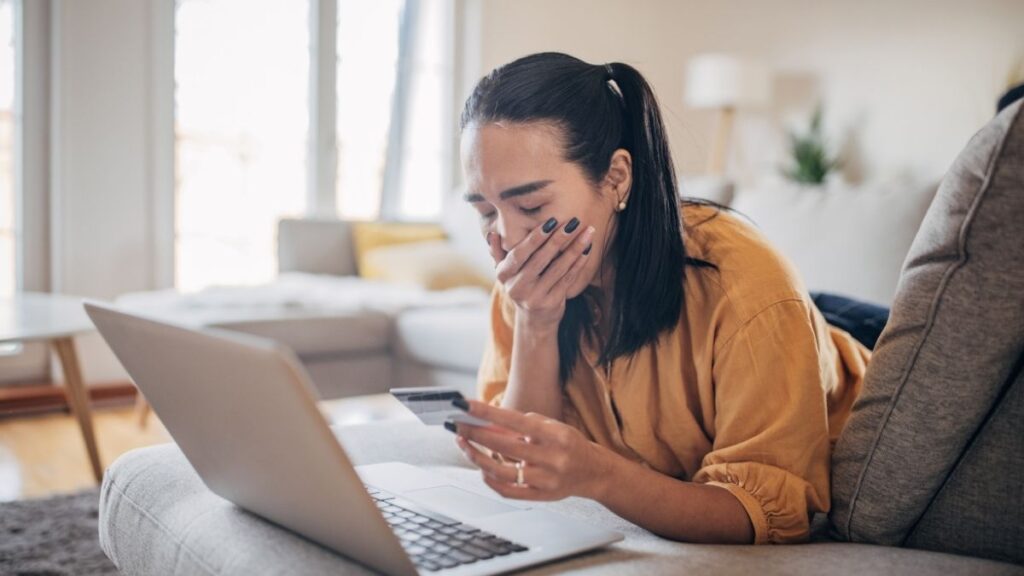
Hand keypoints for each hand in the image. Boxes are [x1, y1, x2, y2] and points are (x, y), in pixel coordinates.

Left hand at [451, 400, 613, 501]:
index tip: (464, 405)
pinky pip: (506, 491)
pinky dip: (489, 479)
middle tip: (456, 424)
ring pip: (500, 471)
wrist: (593, 472)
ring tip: (464, 443)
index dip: (486, 412)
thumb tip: (487, 424)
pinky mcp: (540, 496)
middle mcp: (551, 458)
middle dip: (475, 433)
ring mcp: (545, 480)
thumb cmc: (568, 444)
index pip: (514, 420)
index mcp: (555, 435)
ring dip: (476, 457)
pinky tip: (481, 467)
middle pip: (503, 446)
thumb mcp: (550, 427)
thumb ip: (521, 425)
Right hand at [487, 218, 594, 331]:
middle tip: (573, 222)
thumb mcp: (505, 272)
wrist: (534, 320)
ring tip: (588, 232)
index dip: (535, 238)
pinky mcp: (552, 303)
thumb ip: (497, 252)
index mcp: (504, 275)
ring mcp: (534, 297)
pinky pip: (568, 279)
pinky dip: (579, 263)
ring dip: (574, 248)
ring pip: (558, 268)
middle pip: (541, 259)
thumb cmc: (521, 286)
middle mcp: (517, 287)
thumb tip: (492, 234)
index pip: (519, 253)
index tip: (551, 222)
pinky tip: (587, 249)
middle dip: (558, 239)